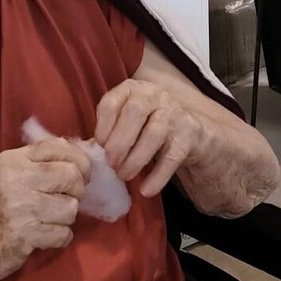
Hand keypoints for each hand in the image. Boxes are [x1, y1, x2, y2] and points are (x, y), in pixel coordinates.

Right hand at [0, 139, 90, 280]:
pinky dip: (60, 238)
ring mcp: (20, 207)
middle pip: (71, 175)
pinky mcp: (26, 234)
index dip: (80, 160)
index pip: (58, 146)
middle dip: (77, 191)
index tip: (82, 175)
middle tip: (65, 200)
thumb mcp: (9, 176)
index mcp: (12, 160)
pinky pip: (64, 233)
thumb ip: (40, 163)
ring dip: (66, 218)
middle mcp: (15, 179)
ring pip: (71, 207)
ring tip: (48, 221)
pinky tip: (44, 237)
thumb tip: (81, 157)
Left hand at [94, 78, 206, 198]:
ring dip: (135, 158)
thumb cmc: (146, 127)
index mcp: (132, 90)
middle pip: (135, 112)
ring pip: (154, 133)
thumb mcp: (127, 120)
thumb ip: (109, 130)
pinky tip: (146, 190)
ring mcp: (174, 113)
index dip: (102, 126)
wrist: (188, 133)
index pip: (112, 102)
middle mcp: (154, 95)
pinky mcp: (189, 134)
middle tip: (110, 164)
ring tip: (124, 175)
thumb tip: (90, 152)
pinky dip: (157, 176)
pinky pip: (172, 156)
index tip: (98, 146)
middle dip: (119, 142)